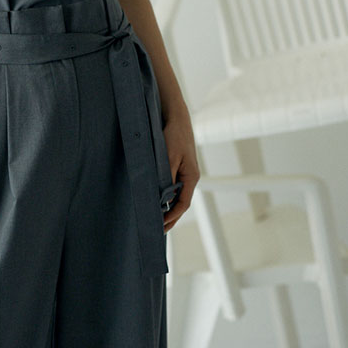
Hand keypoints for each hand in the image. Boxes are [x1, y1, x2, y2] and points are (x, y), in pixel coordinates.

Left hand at [161, 106, 199, 232]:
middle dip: (171, 217)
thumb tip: (163, 198)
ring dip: (168, 208)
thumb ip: (167, 176)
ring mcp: (185, 172)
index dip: (172, 216)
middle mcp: (190, 177)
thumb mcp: (168, 156)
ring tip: (156, 220)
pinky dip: (166, 196)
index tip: (162, 226)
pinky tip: (157, 200)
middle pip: (181, 203)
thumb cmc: (173, 135)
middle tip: (158, 230)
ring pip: (176, 195)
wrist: (176, 117)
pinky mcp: (178, 166)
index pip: (183, 203)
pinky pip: (173, 186)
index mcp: (191, 177)